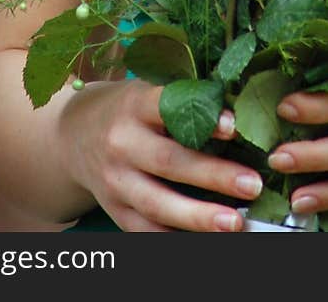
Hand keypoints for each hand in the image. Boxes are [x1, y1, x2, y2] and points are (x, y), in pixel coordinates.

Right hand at [57, 77, 262, 231]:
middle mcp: (121, 143)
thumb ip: (185, 99)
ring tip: (234, 222)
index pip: (167, 108)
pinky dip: (174, 236)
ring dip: (197, 216)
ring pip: (156, 203)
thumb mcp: (149, 90)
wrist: (76, 134)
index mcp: (135, 105)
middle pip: (168, 161)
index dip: (201, 118)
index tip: (234, 127)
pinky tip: (203, 237)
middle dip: (212, 175)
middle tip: (251, 184)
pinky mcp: (114, 209)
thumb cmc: (129, 110)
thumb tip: (241, 110)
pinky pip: (144, 230)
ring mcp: (115, 180)